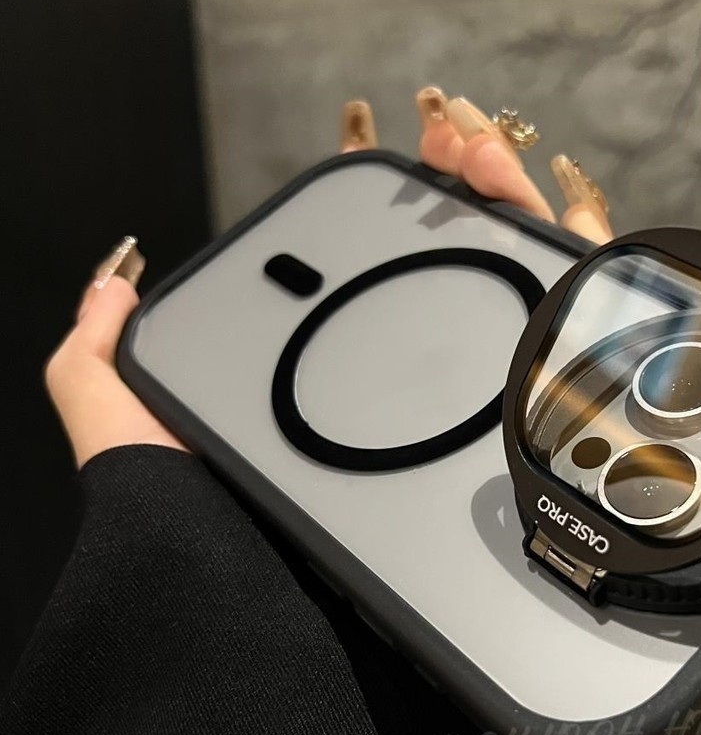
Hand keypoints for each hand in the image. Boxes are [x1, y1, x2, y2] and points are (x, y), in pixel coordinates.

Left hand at [46, 89, 614, 468]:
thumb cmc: (192, 512)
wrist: (260, 600)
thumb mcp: (123, 420)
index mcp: (330, 380)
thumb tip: (114, 281)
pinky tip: (555, 224)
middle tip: (456, 134)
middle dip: (461, 187)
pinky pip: (555, 349)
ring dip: (508, 209)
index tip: (396, 142)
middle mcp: (399, 393)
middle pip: (448, 269)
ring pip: (506, 294)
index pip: (371, 272)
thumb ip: (99, 353)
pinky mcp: (506, 444)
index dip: (388, 204)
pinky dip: (567, 281)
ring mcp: (457, 415)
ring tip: (489, 154)